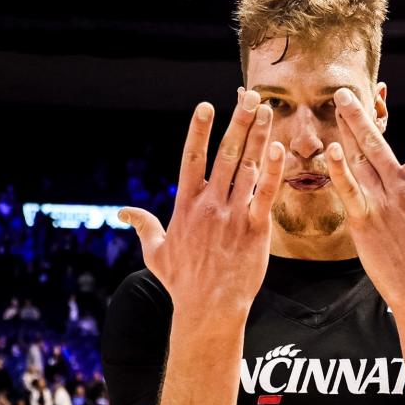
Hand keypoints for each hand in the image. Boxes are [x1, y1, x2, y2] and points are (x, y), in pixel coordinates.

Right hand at [118, 91, 284, 321]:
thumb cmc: (182, 283)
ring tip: (268, 111)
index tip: (206, 105)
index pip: (191, 158)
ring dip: (259, 137)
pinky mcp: (255, 230)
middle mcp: (210, 204)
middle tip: (250, 96)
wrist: (207, 309)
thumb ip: (143, 226)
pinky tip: (280, 149)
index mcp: (186, 205)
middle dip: (238, 122)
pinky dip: (274, 171)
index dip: (199, 130)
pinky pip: (266, 195)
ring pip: (249, 167)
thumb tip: (124, 213)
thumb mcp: (155, 252)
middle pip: (226, 154)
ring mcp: (233, 215)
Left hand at [325, 82, 404, 312]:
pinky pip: (348, 190)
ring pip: (359, 159)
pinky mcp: (364, 220)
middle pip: (378, 142)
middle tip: (345, 89)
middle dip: (360, 114)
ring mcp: (382, 202)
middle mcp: (402, 187)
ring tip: (334, 106)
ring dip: (345, 131)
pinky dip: (339, 170)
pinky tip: (329, 149)